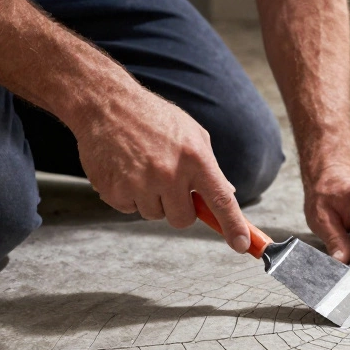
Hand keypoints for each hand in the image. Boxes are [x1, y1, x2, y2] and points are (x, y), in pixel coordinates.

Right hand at [72, 87, 250, 252]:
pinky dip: (129, 196)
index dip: (233, 226)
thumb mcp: (193, 135)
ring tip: (143, 169)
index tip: (242, 244)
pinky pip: (129, 209)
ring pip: (154, 215)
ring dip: (152, 200)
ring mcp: (139, 183)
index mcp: (195, 158)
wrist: (107, 104)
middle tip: (169, 185)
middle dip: (179, 209)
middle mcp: (169, 174)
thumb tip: (227, 194)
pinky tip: (125, 170)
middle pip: (183, 219)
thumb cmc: (154, 118)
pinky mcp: (114, 189)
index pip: (221, 201)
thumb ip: (210, 168)